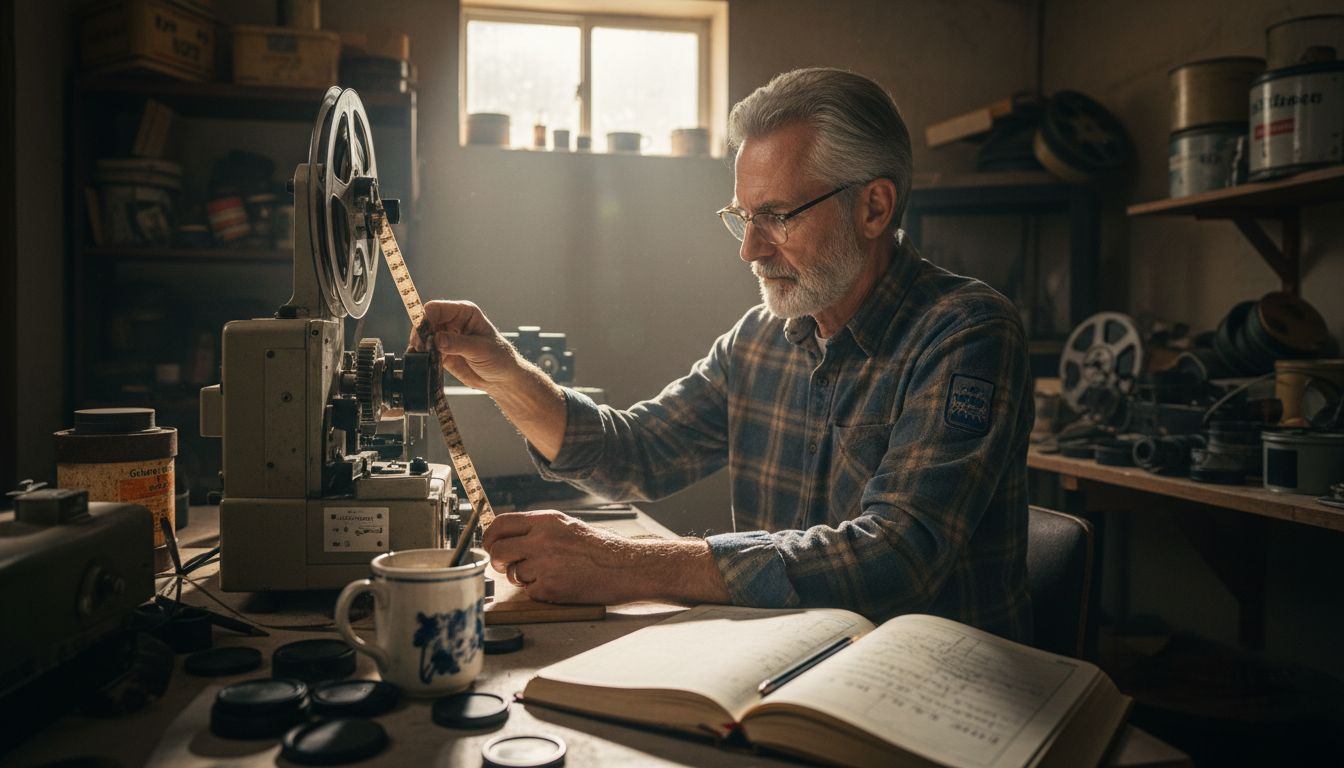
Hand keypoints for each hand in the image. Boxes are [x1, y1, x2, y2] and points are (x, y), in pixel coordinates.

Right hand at [410, 300, 519, 391]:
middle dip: (420, 335)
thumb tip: (437, 340)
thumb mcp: (481, 349)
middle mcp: (452, 322)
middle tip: (422, 350)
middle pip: (425, 322)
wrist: (502, 378)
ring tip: (423, 358)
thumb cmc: (499, 358)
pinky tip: (424, 363)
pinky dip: (422, 358)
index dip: (426, 320)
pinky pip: (426, 352)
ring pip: (423, 337)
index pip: (436, 309)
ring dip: (419, 347)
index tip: (424, 336)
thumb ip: (458, 344)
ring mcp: (446, 337)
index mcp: (464, 312)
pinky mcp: (442, 353)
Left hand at [483, 510, 654, 604]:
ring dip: (524, 578)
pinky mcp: (551, 587)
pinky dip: (540, 592)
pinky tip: (559, 584)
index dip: (489, 537)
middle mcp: (542, 539)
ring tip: (548, 574)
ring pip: (513, 573)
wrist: (626, 567)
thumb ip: (537, 530)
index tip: (491, 546)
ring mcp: (545, 564)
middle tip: (506, 566)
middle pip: (498, 550)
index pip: (501, 523)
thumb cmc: (600, 549)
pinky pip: (530, 591)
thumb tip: (507, 538)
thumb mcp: (566, 526)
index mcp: (546, 521)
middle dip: (498, 561)